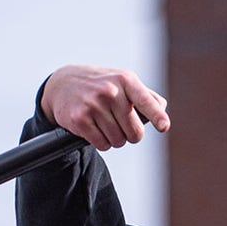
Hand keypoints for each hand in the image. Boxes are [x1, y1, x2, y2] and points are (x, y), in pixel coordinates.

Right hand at [41, 65, 169, 150]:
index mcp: (126, 80)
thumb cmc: (101, 85)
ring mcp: (94, 104)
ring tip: (106, 125)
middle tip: (121, 126)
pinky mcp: (80, 119)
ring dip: (115, 139)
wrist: (63, 83)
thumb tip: (161, 109)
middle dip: (131, 135)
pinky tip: (95, 130)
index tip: (163, 126)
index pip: (145, 101)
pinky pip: (102, 145)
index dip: (157, 116)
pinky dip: (102, 142)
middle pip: (135, 132)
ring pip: (118, 141)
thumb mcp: (123, 82)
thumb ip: (146, 96)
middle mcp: (110, 91)